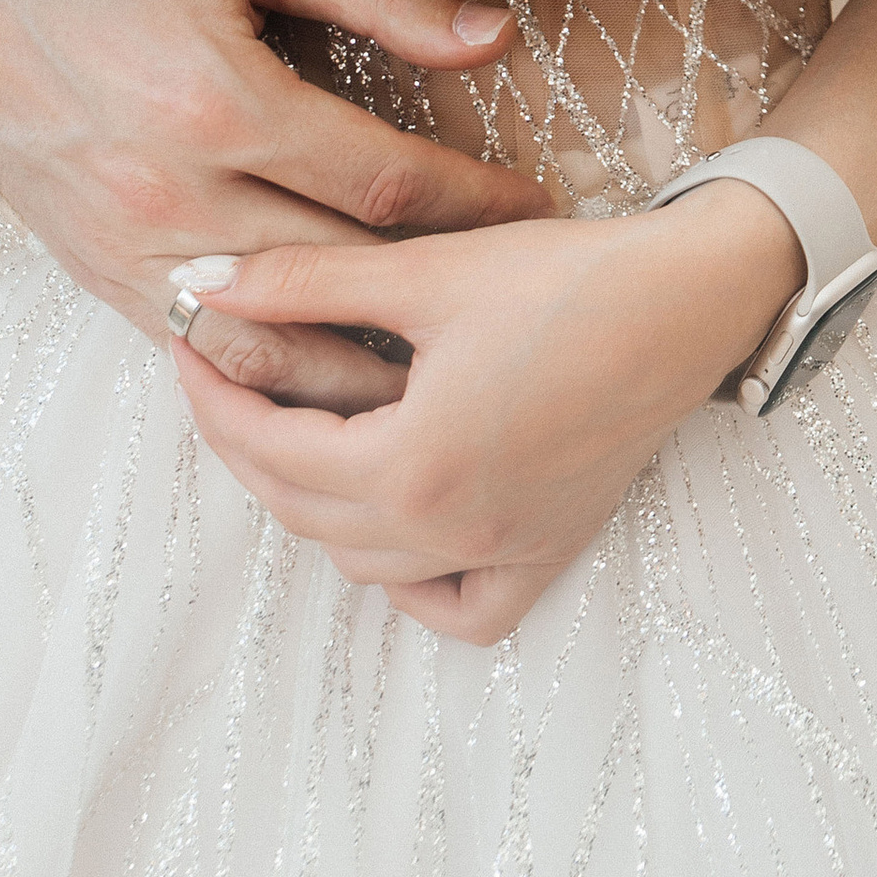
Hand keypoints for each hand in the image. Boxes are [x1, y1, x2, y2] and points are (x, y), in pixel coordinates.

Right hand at [0, 0, 551, 347]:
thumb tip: (492, 40)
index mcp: (218, 100)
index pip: (387, 185)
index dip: (477, 204)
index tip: (539, 208)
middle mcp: (168, 194)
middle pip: (341, 283)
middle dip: (440, 298)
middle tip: (517, 304)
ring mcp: (119, 246)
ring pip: (268, 352)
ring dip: (359, 371)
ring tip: (444, 372)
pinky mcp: (83, 268)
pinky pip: (193, 354)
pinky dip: (268, 375)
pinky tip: (325, 375)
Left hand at [170, 182, 801, 640]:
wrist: (690, 299)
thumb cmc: (565, 277)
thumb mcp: (424, 270)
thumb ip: (303, 282)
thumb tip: (201, 282)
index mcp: (414, 466)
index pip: (272, 453)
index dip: (215, 400)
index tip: (186, 344)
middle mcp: (454, 530)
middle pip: (306, 512)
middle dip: (249, 444)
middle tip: (223, 376)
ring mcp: (505, 550)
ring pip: (367, 563)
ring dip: (314, 502)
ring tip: (292, 425)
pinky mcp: (549, 549)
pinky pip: (459, 606)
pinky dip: (413, 583)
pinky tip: (395, 523)